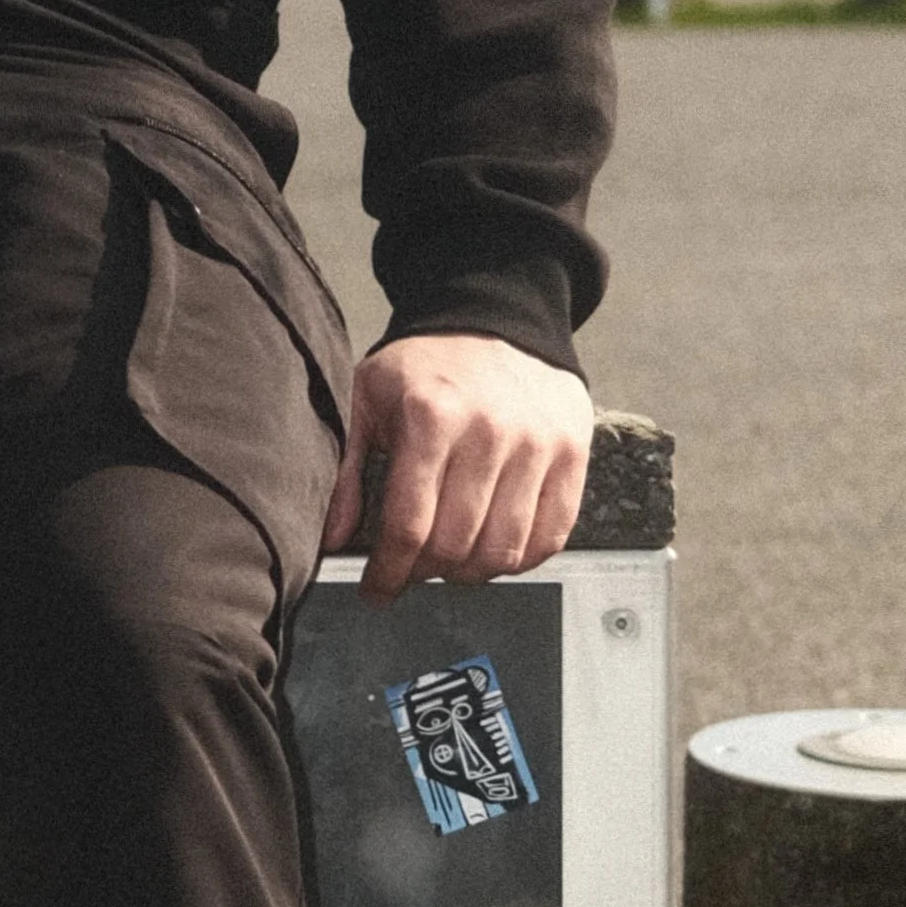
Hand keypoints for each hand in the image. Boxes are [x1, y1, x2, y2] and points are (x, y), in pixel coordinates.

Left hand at [320, 332, 593, 606]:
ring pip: (503, 551)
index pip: (409, 526)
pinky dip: (521, 559)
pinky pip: (551, 537)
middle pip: (456, 546)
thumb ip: (347, 468)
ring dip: (471, 573)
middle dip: (425, 573)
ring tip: (450, 561)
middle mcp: (489, 432)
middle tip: (411, 570)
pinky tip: (494, 548)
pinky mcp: (572, 453)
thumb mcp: (368, 397)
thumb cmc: (427, 363)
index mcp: (431, 416)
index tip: (377, 590)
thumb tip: (333, 539)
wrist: (496, 316)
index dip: (389, 573)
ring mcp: (537, 444)